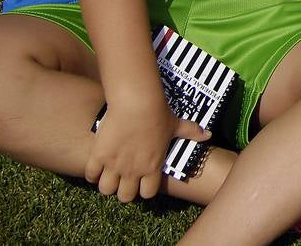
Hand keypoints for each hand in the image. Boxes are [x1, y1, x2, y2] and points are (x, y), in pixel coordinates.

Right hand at [86, 97, 209, 202]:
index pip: (147, 194)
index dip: (144, 188)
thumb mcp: (177, 124)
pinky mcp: (98, 156)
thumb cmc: (159, 113)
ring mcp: (115, 165)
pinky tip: (97, 165)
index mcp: (153, 167)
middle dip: (124, 190)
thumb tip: (209, 134)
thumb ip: (191, 132)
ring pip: (107, 190)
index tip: (141, 180)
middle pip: (125, 197)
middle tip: (123, 178)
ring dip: (108, 184)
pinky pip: (91, 175)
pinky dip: (93, 173)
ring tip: (109, 173)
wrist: (136, 102)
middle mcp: (133, 171)